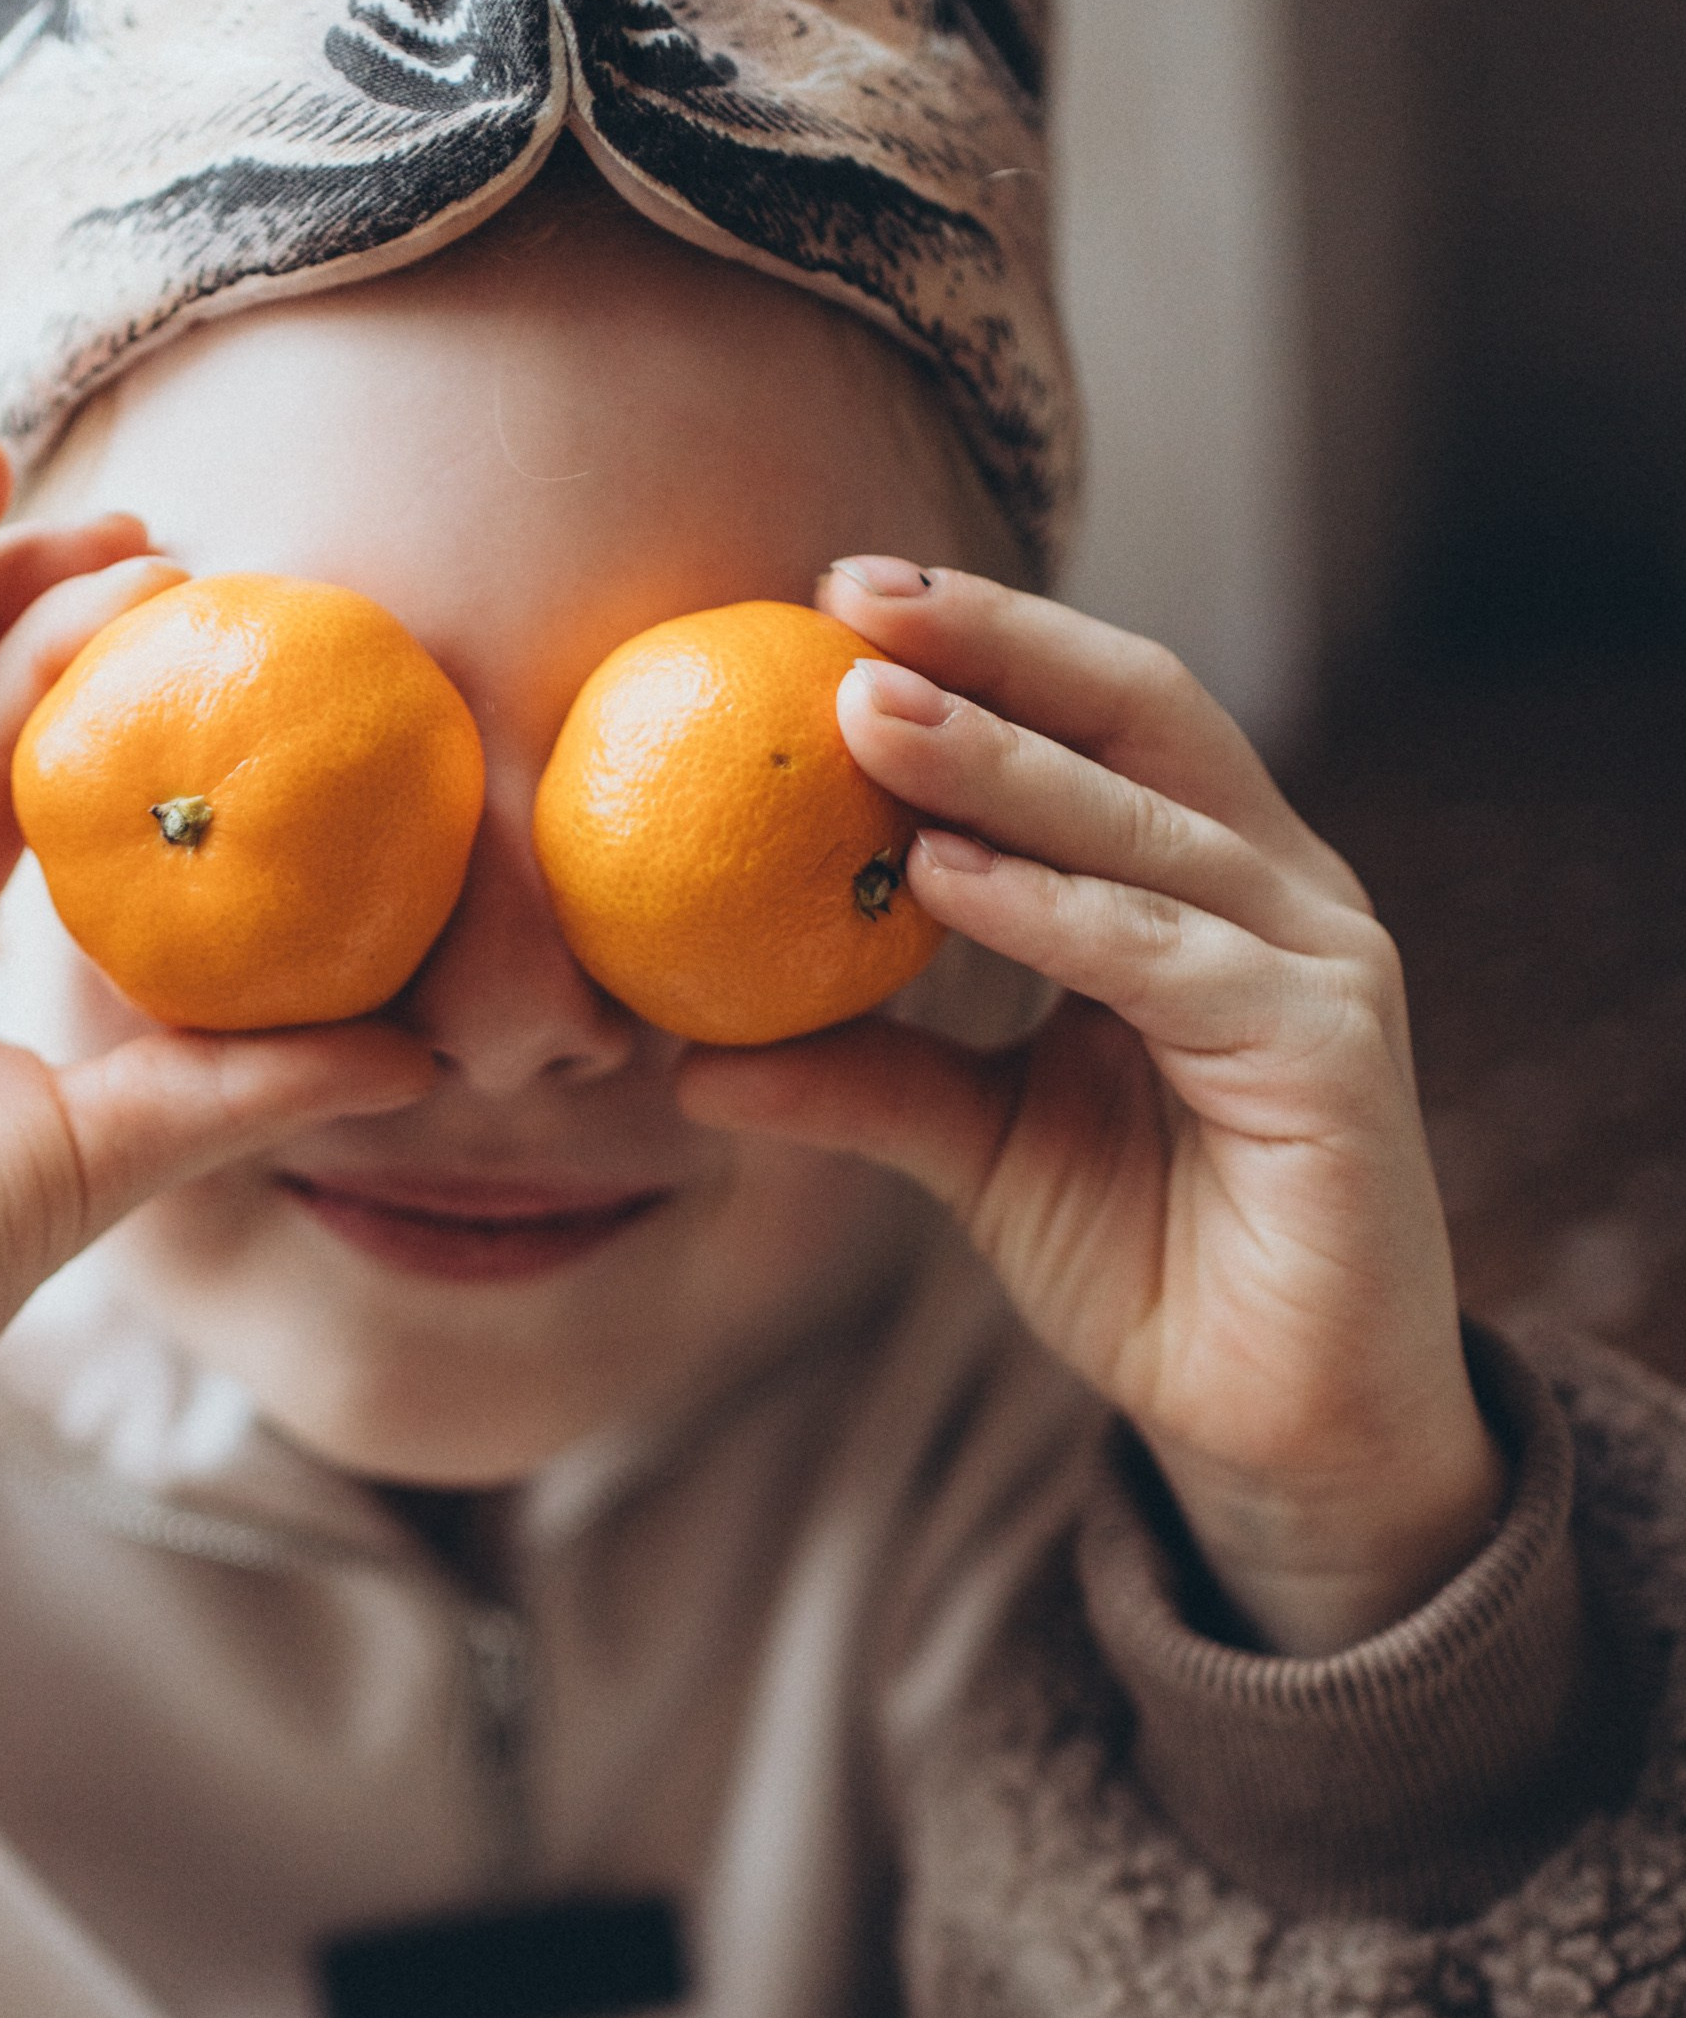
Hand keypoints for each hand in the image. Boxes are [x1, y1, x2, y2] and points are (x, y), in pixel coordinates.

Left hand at [677, 563, 1503, 1654]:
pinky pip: (1169, 960)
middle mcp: (1277, 893)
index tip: (831, 597)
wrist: (1274, 1419)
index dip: (981, 646)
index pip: (1096, 718)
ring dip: (1001, 764)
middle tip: (844, 604)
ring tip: (861, 718)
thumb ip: (864, 1080)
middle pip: (1138, 718)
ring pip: (1149, 825)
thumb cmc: (1147, 1258)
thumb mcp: (975, 1150)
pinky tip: (941, 877)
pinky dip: (1054, 910)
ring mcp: (1316, 963)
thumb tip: (687, 1057)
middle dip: (994, 649)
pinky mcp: (1331, 1052)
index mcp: (1205, 883)